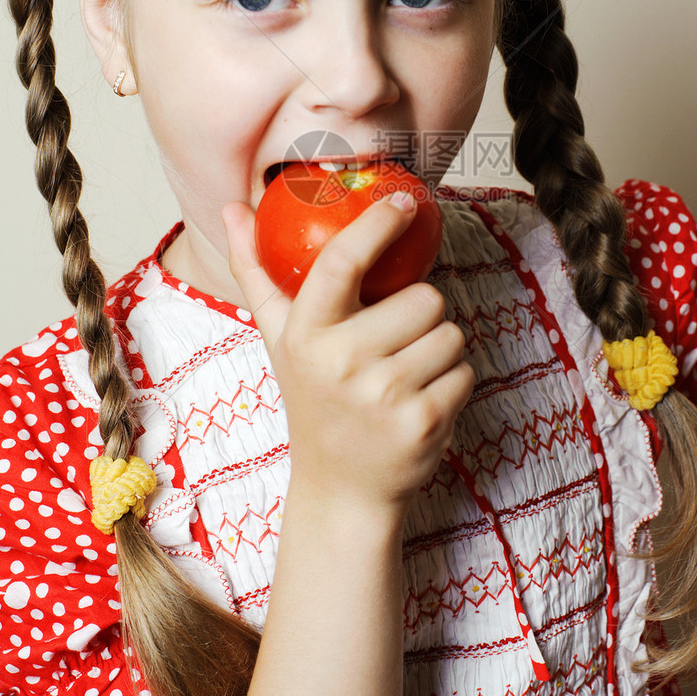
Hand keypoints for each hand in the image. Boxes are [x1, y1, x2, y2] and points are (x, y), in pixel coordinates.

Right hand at [222, 194, 473, 517]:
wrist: (340, 492)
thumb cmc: (314, 400)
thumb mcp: (281, 340)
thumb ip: (258, 272)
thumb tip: (232, 208)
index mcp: (305, 334)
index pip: (341, 262)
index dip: (376, 225)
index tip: (403, 203)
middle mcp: (341, 362)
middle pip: (425, 297)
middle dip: (420, 315)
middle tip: (394, 344)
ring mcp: (384, 395)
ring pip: (450, 333)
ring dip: (438, 349)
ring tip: (404, 375)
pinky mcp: (423, 422)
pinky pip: (464, 371)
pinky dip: (452, 383)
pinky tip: (420, 403)